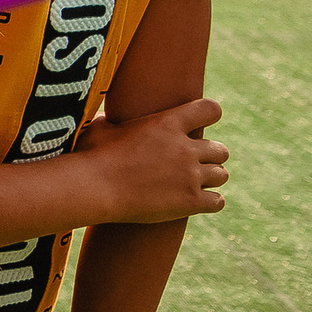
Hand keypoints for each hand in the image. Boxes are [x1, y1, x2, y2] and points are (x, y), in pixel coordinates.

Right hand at [76, 98, 227, 225]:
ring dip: (209, 179)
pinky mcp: (191, 202)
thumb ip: (113, 121)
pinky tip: (194, 201)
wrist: (92, 188)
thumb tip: (101, 117)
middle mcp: (184, 148)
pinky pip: (218, 201)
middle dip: (209, 156)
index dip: (209, 114)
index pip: (210, 110)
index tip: (199, 123)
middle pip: (220, 150)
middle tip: (190, 163)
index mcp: (167, 123)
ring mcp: (190, 176)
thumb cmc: (90, 156)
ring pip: (221, 175)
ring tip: (191, 183)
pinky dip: (208, 202)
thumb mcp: (101, 128)